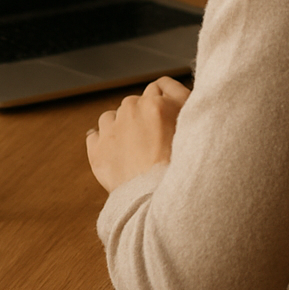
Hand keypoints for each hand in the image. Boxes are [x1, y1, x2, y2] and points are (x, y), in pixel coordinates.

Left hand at [86, 76, 190, 191]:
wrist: (159, 201)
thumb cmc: (182, 170)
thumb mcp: (194, 128)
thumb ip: (181, 99)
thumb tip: (166, 87)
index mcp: (157, 104)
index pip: (159, 88)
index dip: (164, 102)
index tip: (166, 114)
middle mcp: (131, 111)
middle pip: (135, 102)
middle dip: (142, 115)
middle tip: (154, 138)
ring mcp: (111, 130)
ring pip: (112, 116)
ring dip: (120, 126)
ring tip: (133, 148)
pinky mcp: (97, 150)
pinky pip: (93, 136)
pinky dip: (102, 142)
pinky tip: (114, 153)